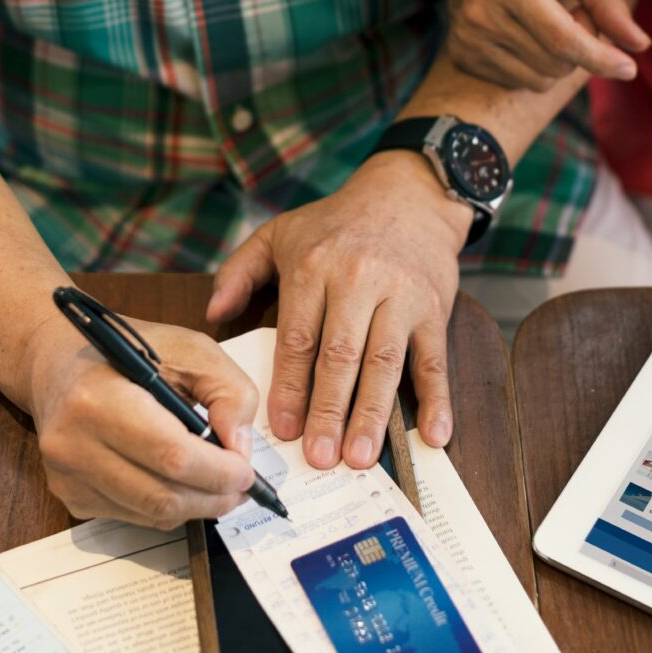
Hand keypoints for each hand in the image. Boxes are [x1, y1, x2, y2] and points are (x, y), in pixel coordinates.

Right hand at [23, 314, 257, 528]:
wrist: (57, 361)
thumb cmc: (128, 351)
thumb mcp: (190, 349)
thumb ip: (229, 392)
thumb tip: (239, 449)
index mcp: (98, 399)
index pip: (172, 456)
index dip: (219, 472)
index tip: (247, 470)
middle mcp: (73, 444)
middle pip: (162, 497)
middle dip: (215, 497)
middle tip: (241, 485)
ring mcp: (67, 475)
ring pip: (151, 515)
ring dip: (195, 506)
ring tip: (217, 485)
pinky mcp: (69, 495)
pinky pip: (134, 517)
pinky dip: (168, 507)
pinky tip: (178, 481)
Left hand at [207, 152, 468, 469]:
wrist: (409, 195)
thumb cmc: (337, 223)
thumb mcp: (279, 233)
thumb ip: (239, 271)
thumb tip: (213, 313)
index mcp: (314, 268)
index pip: (298, 338)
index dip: (290, 387)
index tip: (282, 429)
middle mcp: (359, 281)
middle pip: (342, 357)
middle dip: (330, 412)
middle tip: (320, 457)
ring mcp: (401, 296)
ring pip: (386, 363)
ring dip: (373, 414)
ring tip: (362, 457)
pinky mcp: (435, 308)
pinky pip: (436, 359)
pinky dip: (438, 399)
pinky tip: (434, 434)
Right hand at [447, 0, 650, 91]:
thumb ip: (608, 3)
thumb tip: (639, 46)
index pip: (563, 40)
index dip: (599, 57)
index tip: (629, 68)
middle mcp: (483, 15)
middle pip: (555, 64)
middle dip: (577, 50)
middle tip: (572, 15)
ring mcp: (468, 39)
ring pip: (538, 80)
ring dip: (555, 61)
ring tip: (546, 26)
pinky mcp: (461, 57)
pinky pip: (515, 82)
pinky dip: (531, 65)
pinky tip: (524, 36)